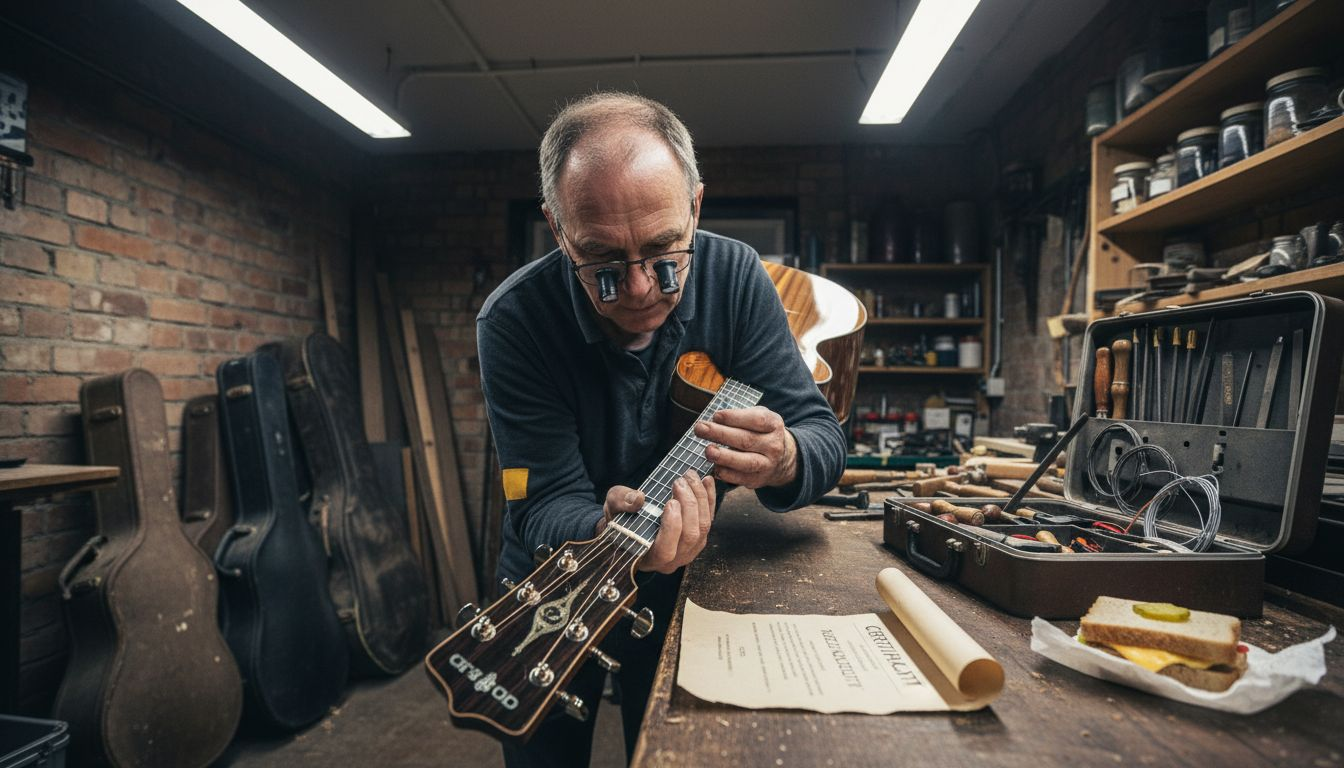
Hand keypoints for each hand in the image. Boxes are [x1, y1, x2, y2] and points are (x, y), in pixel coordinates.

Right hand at [596, 471, 715, 573]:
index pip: (666, 551)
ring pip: (703, 527)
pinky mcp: (699, 537)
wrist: (630, 522)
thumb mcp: (612, 507)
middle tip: (680, 481)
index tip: (670, 502)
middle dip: (689, 505)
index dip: (672, 528)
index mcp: (649, 558)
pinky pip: (709, 519)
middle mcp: (673, 559)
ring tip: (691, 476)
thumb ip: (621, 502)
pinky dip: (709, 499)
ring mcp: (689, 550)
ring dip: (700, 499)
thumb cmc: (620, 518)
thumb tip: (638, 499)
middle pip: (690, 535)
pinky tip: (706, 480)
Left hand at [693, 405, 797, 488]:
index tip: (715, 416)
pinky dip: (727, 474)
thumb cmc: (760, 432)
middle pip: (746, 440)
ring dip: (724, 457)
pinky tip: (715, 467)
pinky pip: (741, 479)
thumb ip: (739, 416)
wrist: (781, 458)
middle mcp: (773, 445)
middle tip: (700, 429)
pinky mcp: (758, 480)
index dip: (734, 418)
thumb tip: (715, 420)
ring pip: (746, 462)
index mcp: (773, 424)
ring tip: (708, 451)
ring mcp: (767, 464)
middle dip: (721, 434)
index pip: (756, 420)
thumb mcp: (757, 416)